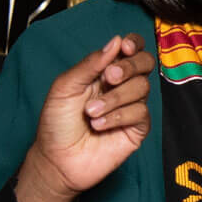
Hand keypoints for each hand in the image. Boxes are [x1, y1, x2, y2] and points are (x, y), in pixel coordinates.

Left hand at [13, 36, 155, 201]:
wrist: (57, 158)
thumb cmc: (56, 124)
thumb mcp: (65, 87)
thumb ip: (90, 64)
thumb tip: (115, 42)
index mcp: (103, 72)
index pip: (130, 50)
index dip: (133, 44)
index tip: (124, 47)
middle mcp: (120, 87)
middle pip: (144, 64)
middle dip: (130, 67)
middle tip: (109, 78)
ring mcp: (130, 107)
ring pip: (142, 88)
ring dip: (115, 98)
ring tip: (91, 113)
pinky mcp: (137, 129)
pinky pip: (140, 113)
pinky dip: (119, 116)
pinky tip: (100, 125)